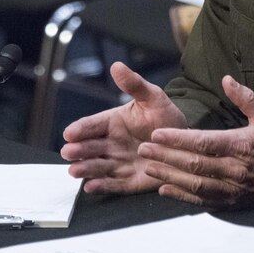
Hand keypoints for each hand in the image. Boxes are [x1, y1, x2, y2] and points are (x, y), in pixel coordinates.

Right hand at [61, 62, 186, 194]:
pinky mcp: (129, 181)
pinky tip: (90, 187)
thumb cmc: (165, 117)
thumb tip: (116, 66)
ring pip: (98, 167)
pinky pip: (113, 184)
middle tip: (69, 152)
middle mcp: (111, 144)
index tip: (69, 133)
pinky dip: (101, 187)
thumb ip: (134, 84)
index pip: (92, 125)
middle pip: (90, 147)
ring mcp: (119, 163)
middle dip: (78, 150)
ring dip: (86, 168)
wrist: (184, 142)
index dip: (80, 129)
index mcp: (112, 123)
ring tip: (75, 170)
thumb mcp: (153, 98)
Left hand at [137, 75, 253, 211]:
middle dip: (166, 156)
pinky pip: (201, 200)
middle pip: (194, 164)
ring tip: (148, 167)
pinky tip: (164, 189)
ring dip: (169, 176)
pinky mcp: (229, 202)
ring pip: (194, 184)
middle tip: (143, 149)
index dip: (178, 139)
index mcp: (240, 145)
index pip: (203, 142)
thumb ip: (245, 97)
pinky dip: (181, 196)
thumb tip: (226, 79)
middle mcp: (234, 169)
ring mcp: (231, 188)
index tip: (157, 133)